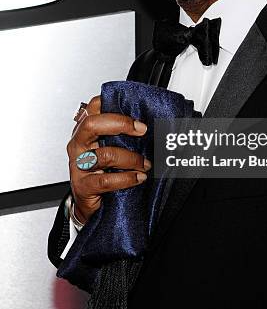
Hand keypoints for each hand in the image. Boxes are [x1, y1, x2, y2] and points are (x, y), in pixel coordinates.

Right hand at [67, 95, 150, 223]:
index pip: (93, 107)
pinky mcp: (83, 185)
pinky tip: (139, 178)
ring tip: (145, 164)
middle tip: (142, 130)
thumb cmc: (101, 171)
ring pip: (105, 155)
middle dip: (120, 124)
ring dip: (131, 159)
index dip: (112, 104)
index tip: (136, 114)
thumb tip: (145, 123)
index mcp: (84, 131)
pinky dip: (127, 178)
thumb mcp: (108, 147)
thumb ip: (119, 134)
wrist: (89, 204)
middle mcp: (78, 144)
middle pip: (92, 124)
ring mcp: (78, 165)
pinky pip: (106, 180)